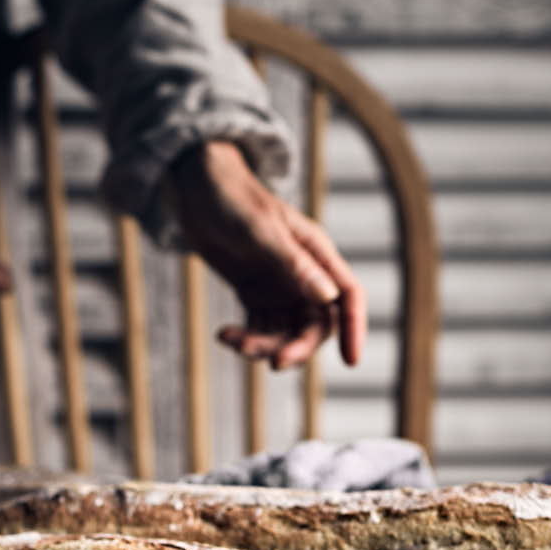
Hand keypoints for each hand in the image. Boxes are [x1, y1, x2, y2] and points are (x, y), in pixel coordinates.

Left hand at [169, 140, 365, 368]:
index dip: (354, 328)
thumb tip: (329, 297)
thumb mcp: (262, 232)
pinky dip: (245, 337)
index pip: (348, 296)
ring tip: (231, 340)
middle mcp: (304, 275)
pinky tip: (225, 334)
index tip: (351, 360)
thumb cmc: (234, 199)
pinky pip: (259, 327)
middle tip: (273, 363)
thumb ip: (295, 265)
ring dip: (263, 345)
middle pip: (315, 325)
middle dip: (297, 347)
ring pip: (284, 332)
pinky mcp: (254, 293)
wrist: (197, 187)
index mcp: (317, 255)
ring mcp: (279, 286)